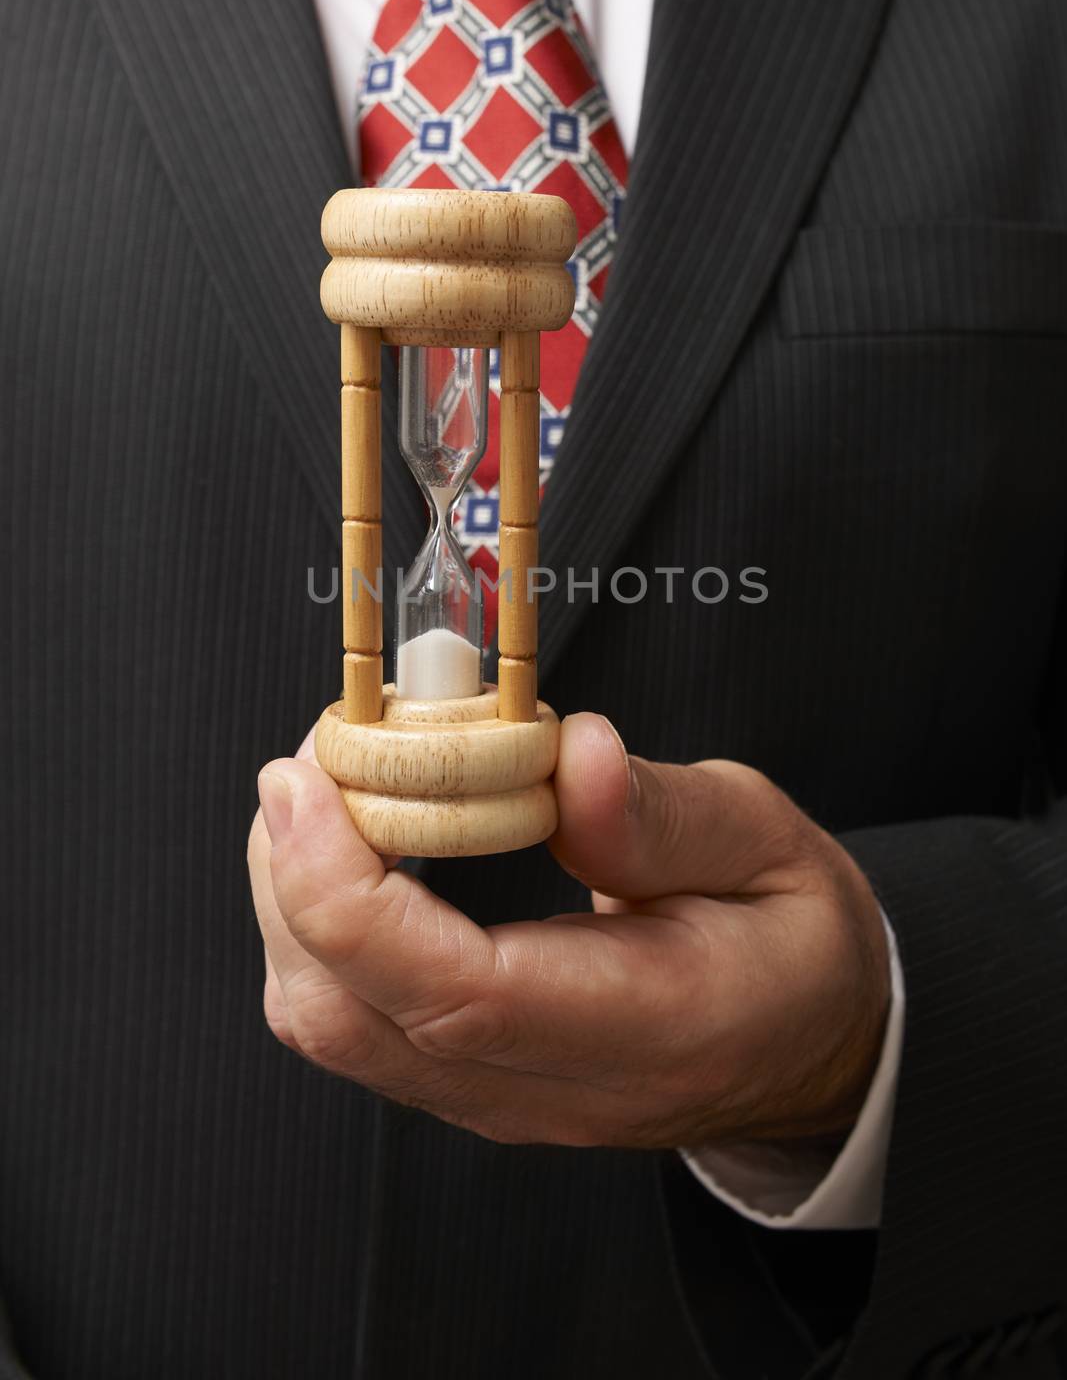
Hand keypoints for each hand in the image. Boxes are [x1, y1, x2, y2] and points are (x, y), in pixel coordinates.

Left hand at [247, 715, 889, 1148]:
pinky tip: (347, 848)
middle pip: (357, 1017)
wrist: (808, 1038)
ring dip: (294, 898)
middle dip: (292, 877)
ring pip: (333, 1025)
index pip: (458, 994)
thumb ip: (663, 809)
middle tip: (314, 756)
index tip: (308, 783)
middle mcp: (556, 1086)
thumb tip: (572, 752)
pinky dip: (317, 926)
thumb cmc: (788, 935)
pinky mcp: (469, 1080)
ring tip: (327, 789)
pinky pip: (352, 1018)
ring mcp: (501, 1098)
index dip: (351, 892)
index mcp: (648, 1026)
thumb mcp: (764, 841)